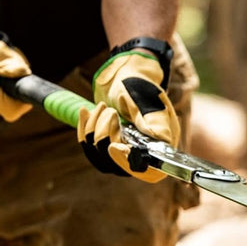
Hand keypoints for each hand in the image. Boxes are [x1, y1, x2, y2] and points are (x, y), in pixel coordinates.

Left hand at [78, 48, 178, 181]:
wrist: (122, 75)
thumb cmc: (137, 83)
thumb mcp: (145, 98)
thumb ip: (153, 118)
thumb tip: (160, 139)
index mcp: (161, 143)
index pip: (150, 171)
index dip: (131, 164)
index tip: (114, 147)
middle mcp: (145, 152)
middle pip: (122, 166)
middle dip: (106, 139)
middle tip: (108, 112)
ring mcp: (127, 151)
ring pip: (104, 160)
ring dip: (94, 132)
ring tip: (101, 108)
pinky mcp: (109, 147)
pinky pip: (92, 150)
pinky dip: (85, 131)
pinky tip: (85, 112)